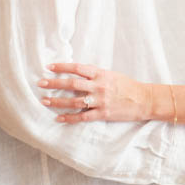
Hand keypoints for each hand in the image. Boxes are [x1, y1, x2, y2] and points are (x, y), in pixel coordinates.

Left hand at [37, 62, 151, 122]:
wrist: (143, 99)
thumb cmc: (127, 86)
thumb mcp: (111, 75)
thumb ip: (95, 75)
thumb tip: (77, 74)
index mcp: (101, 74)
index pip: (78, 68)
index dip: (62, 67)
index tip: (49, 67)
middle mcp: (99, 86)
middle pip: (72, 84)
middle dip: (54, 84)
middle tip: (40, 83)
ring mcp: (100, 101)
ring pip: (74, 101)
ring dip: (58, 101)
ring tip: (45, 101)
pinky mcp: (103, 114)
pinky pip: (83, 117)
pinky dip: (70, 118)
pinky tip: (59, 118)